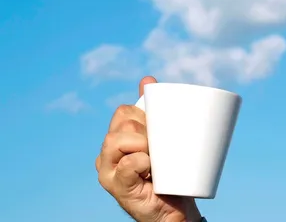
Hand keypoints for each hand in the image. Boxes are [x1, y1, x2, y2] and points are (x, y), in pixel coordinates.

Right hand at [96, 76, 202, 221]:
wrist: (175, 209)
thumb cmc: (170, 173)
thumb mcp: (165, 138)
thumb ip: (156, 112)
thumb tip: (147, 79)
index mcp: (117, 139)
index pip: (124, 112)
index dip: (144, 114)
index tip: (160, 128)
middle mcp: (107, 154)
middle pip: (122, 125)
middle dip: (146, 130)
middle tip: (162, 147)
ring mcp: (109, 172)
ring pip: (117, 141)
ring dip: (143, 144)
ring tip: (156, 157)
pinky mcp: (117, 188)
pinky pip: (126, 165)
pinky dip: (141, 162)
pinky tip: (150, 169)